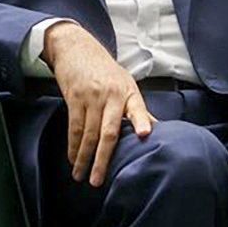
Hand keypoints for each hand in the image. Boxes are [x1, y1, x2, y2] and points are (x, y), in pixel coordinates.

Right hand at [43, 21, 152, 187]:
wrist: (76, 47)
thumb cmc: (104, 69)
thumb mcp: (125, 83)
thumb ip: (137, 108)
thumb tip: (155, 131)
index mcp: (128, 92)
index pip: (137, 110)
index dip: (142, 122)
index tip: (144, 136)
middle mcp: (111, 95)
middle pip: (108, 132)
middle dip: (102, 159)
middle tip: (98, 180)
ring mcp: (91, 97)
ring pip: (88, 134)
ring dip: (82, 157)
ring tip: (81, 176)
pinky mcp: (74, 98)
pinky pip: (74, 127)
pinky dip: (72, 145)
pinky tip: (72, 158)